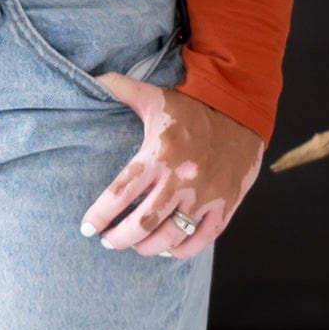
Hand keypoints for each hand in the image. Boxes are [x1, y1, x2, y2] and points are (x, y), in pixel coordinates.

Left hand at [78, 76, 264, 256]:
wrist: (241, 110)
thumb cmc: (191, 107)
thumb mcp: (154, 96)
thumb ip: (120, 89)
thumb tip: (93, 79)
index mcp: (158, 154)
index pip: (121, 192)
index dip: (100, 215)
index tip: (87, 228)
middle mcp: (181, 178)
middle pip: (143, 222)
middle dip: (120, 238)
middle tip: (108, 242)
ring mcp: (205, 195)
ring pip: (171, 236)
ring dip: (148, 248)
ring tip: (135, 246)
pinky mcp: (225, 204)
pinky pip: (202, 239)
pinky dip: (183, 250)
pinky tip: (168, 249)